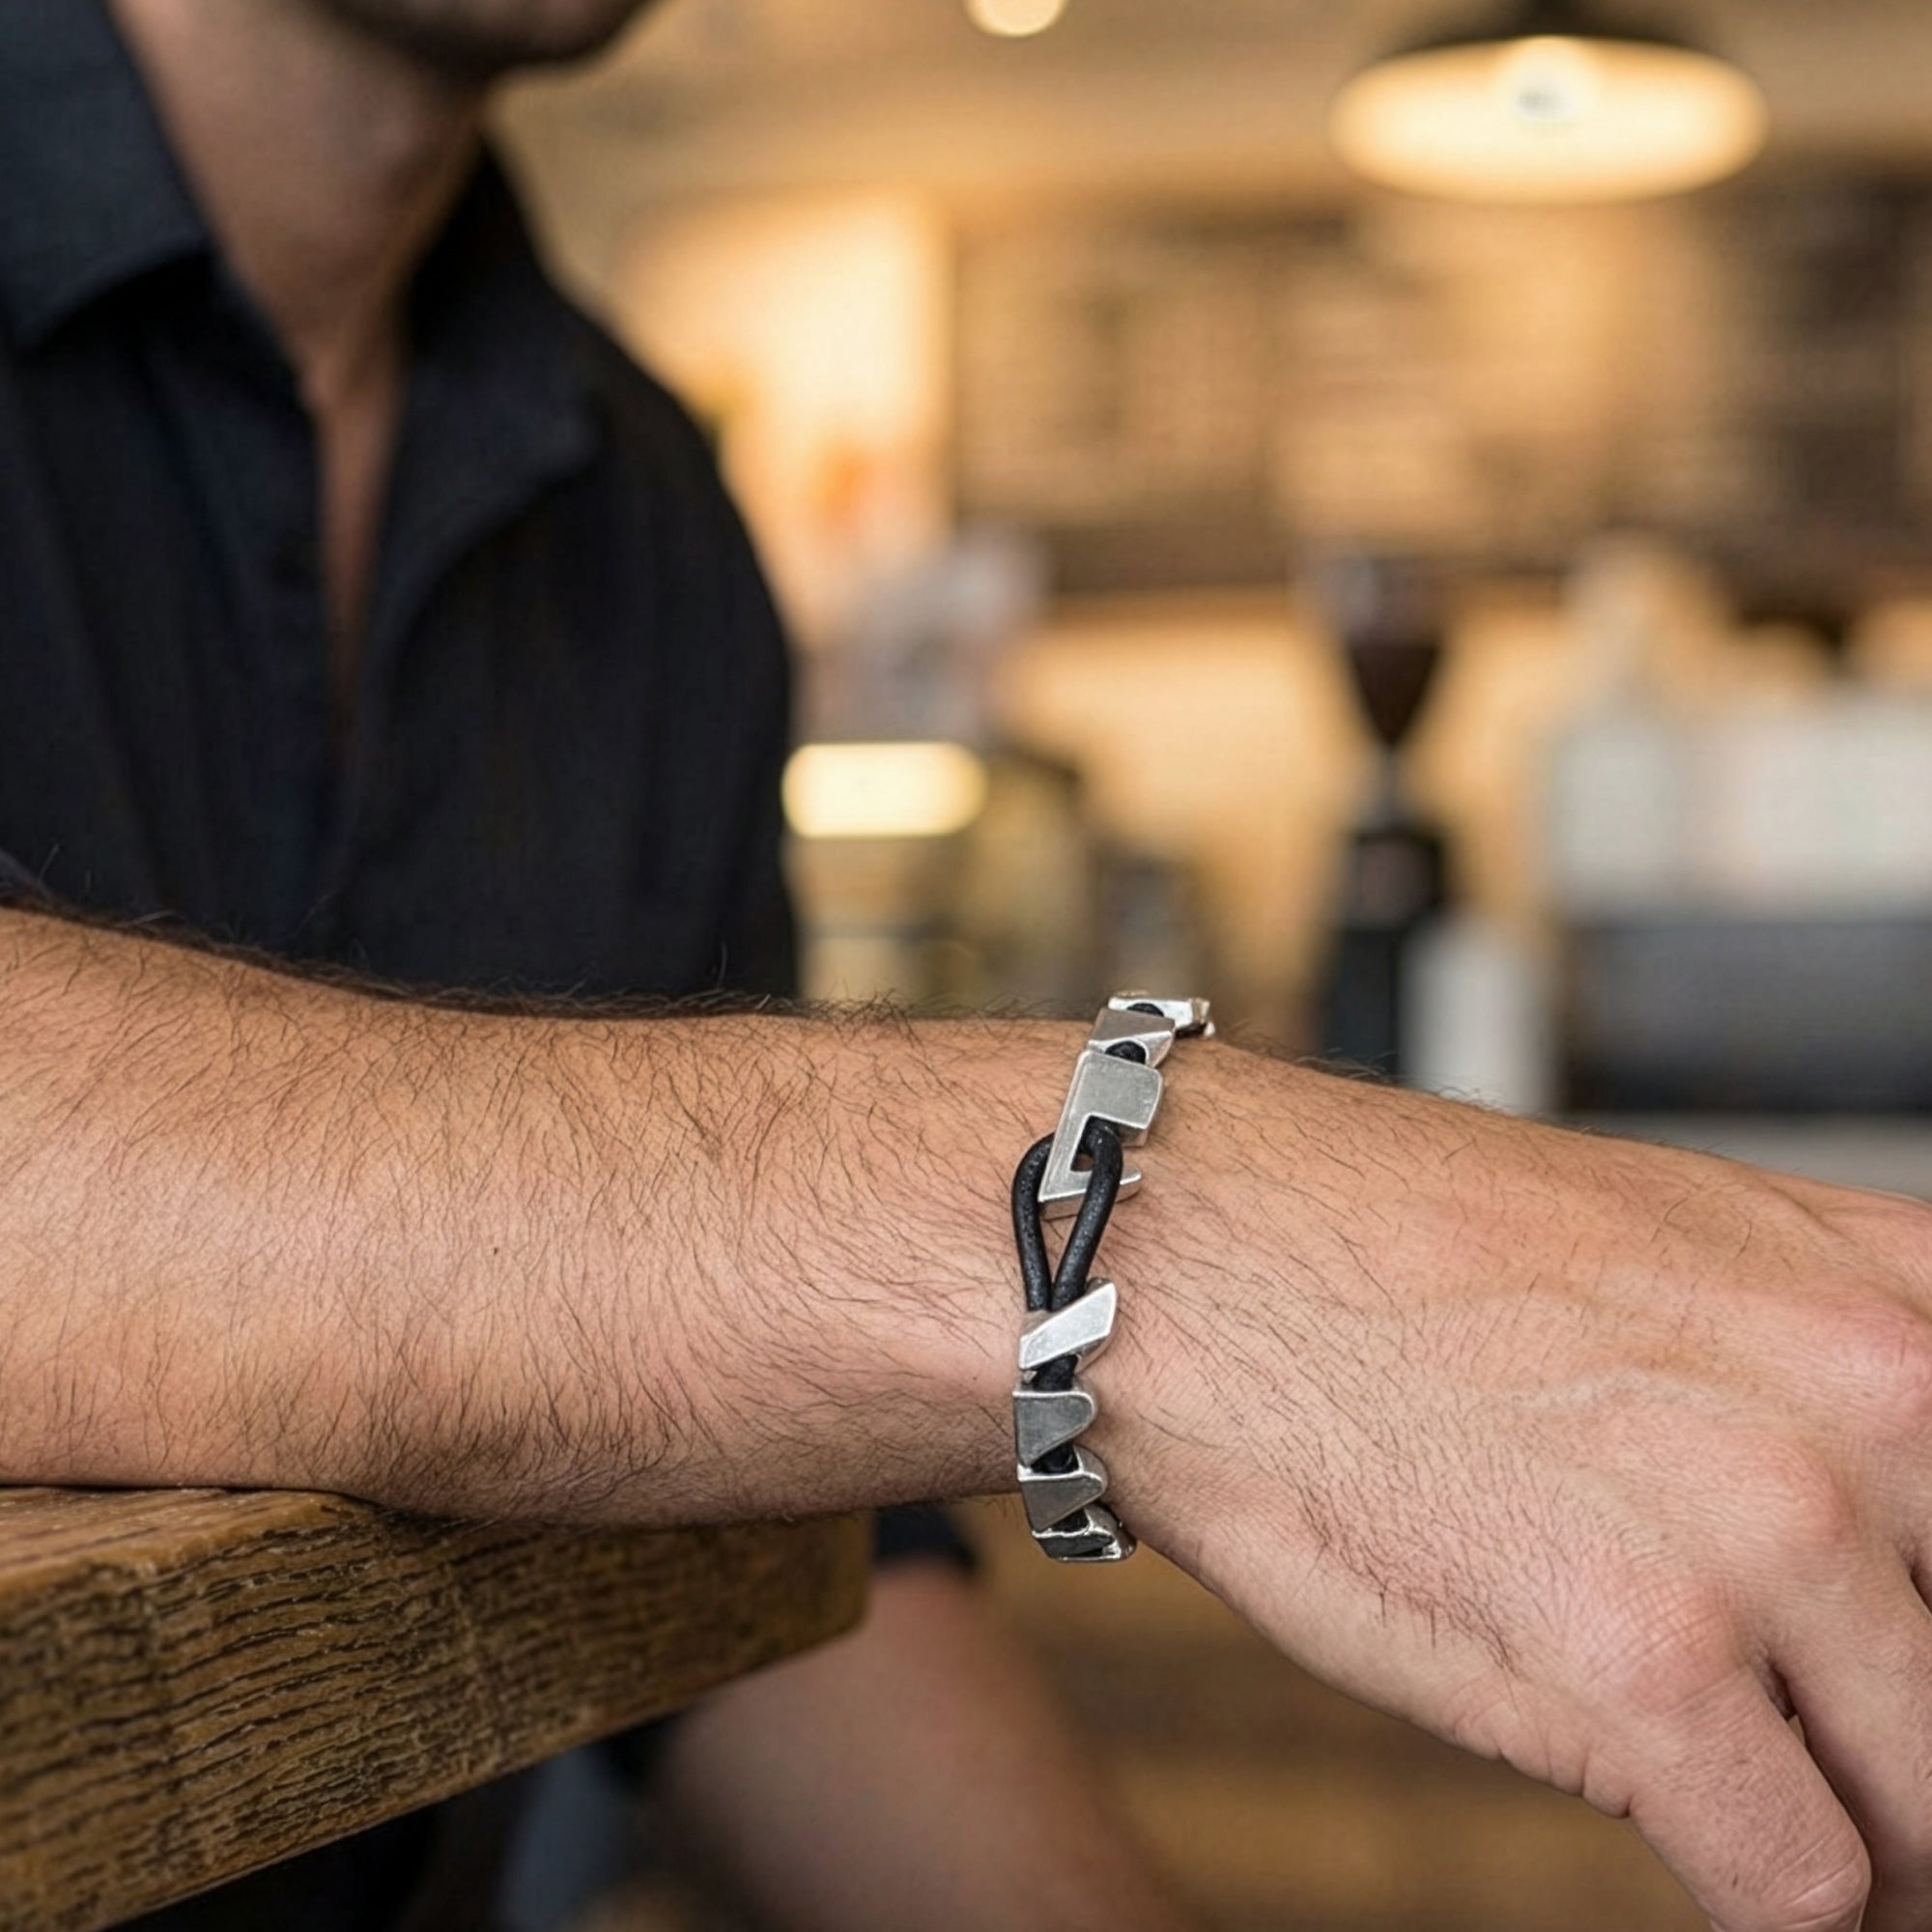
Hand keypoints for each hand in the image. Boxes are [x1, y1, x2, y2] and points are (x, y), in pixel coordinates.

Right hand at [1102, 1050, 1931, 1931]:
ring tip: (1780, 1819)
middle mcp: (1867, 1403)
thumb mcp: (1670, 1253)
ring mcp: (1763, 1531)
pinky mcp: (1643, 1660)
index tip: (1909, 1686)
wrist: (1192, 1251)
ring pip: (1922, 1811)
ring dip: (1857, 1844)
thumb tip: (1897, 1560)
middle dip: (1913, 1752)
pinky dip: (1751, 1886)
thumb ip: (1826, 1386)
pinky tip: (1684, 1833)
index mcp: (1886, 1297)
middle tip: (1857, 1775)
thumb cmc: (1387, 1249)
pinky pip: (1795, 1881)